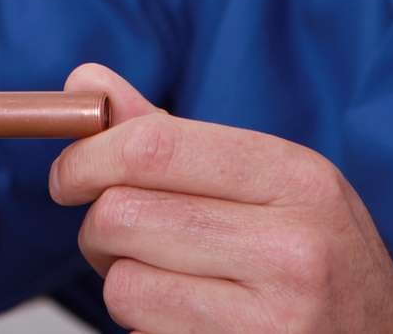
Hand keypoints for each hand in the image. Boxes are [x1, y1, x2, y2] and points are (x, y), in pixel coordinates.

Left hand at [48, 65, 392, 333]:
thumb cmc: (323, 263)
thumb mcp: (272, 185)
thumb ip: (172, 134)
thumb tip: (85, 82)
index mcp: (296, 176)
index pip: (154, 146)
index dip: (87, 157)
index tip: (69, 175)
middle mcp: (293, 245)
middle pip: (122, 214)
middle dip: (99, 227)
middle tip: (119, 237)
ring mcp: (273, 319)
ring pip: (122, 284)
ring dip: (123, 284)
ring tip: (169, 282)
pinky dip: (147, 326)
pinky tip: (193, 320)